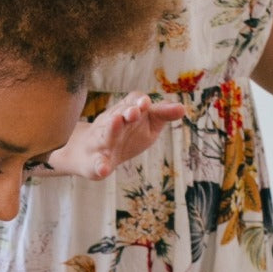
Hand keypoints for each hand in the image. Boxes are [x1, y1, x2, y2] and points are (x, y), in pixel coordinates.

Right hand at [44, 92, 185, 179]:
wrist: (90, 154)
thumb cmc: (126, 136)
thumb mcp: (147, 125)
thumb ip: (162, 115)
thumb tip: (182, 108)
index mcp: (127, 113)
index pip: (134, 102)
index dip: (140, 102)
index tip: (146, 103)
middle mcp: (113, 123)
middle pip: (119, 114)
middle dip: (127, 112)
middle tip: (134, 112)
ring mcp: (102, 142)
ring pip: (106, 134)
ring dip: (112, 128)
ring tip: (117, 122)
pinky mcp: (95, 161)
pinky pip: (97, 163)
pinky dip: (100, 165)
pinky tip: (104, 169)